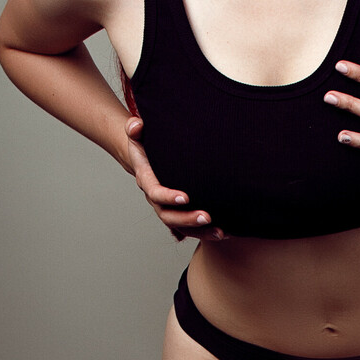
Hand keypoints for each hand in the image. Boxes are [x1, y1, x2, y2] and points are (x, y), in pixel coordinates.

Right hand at [124, 116, 224, 240]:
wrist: (144, 157)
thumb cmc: (144, 143)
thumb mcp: (137, 133)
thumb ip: (134, 128)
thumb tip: (136, 126)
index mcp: (146, 179)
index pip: (155, 192)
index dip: (168, 196)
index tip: (185, 197)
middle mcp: (155, 198)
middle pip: (168, 215)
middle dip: (187, 219)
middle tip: (207, 217)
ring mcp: (166, 207)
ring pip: (180, 226)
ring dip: (200, 231)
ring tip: (221, 232)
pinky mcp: (178, 211)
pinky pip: (189, 227)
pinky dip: (205, 231)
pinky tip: (224, 233)